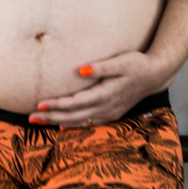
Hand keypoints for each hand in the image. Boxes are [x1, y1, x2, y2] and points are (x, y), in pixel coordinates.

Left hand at [30, 51, 165, 127]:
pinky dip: (74, 126)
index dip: (57, 105)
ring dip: (59, 123)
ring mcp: (109, 112)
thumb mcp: (121, 61)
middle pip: (74, 116)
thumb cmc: (137, 64)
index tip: (39, 104)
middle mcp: (107, 107)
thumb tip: (81, 69)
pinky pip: (89, 124)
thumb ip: (101, 67)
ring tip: (40, 122)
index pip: (76, 103)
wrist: (156, 75)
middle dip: (52, 117)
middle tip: (31, 118)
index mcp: (106, 94)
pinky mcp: (112, 113)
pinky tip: (62, 127)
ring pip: (80, 122)